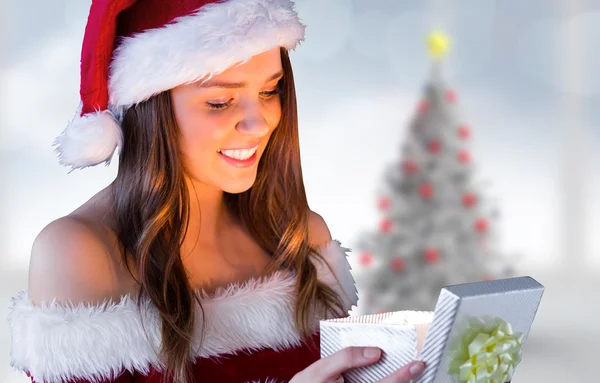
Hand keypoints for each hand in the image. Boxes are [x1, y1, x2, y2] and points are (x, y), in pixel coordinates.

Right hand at [290, 346, 425, 382]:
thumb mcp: (319, 370)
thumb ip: (346, 358)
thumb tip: (374, 352)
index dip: (403, 375)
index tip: (418, 364)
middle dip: (401, 378)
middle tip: (416, 365)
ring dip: (391, 379)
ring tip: (400, 367)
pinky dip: (379, 379)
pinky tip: (378, 367)